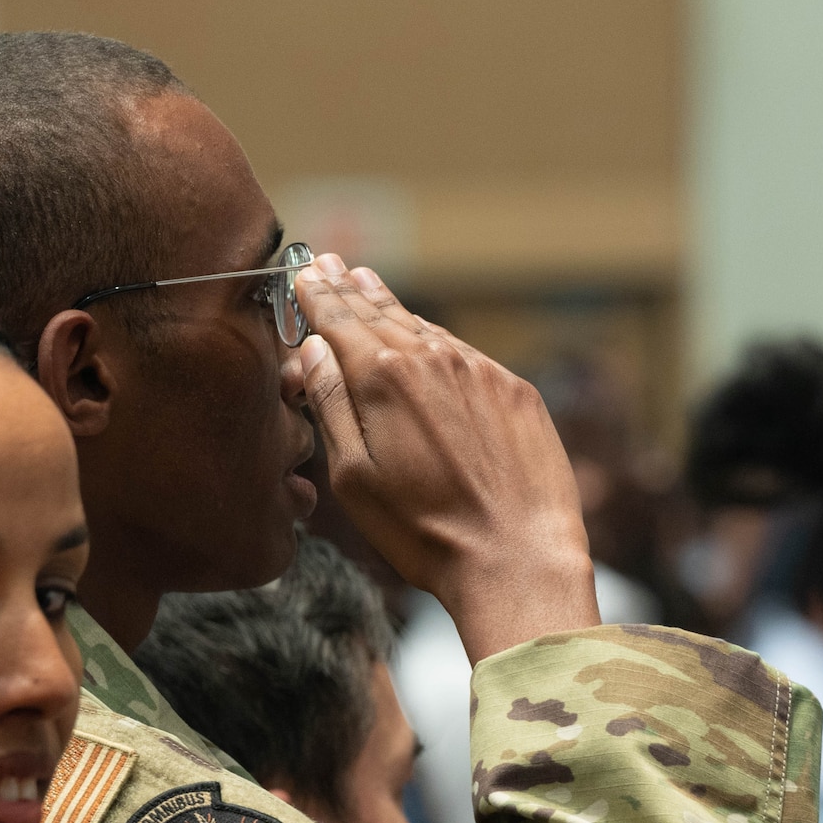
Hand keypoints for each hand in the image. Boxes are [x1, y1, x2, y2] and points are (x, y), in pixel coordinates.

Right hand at [290, 255, 598, 660]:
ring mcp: (480, 371)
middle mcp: (433, 358)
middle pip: (381, 313)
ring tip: (369, 286)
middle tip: (331, 263)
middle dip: (351, 288)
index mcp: (383, 377)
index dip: (318, 294)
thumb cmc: (424, 532)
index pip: (339, 319)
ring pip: (424, 329)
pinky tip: (425, 339)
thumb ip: (330, 406)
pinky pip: (463, 354)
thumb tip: (313, 352)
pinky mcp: (515, 391)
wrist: (517, 558)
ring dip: (392, 308)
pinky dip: (435, 341)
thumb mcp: (353, 478)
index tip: (306, 271)